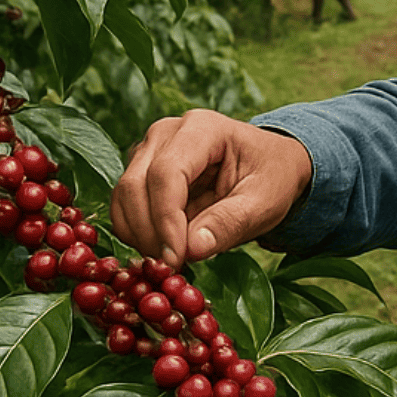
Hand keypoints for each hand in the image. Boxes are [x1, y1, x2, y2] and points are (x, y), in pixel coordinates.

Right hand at [111, 109, 312, 268]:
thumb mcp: (265, 202)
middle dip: (149, 232)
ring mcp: (149, 149)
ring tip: (173, 260)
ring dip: (140, 235)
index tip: (176, 258)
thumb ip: (230, 223)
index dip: (166, 220)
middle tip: (173, 267)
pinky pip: (125, 206)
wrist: (271, 167)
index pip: (166, 173)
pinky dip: (137, 233)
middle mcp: (167, 132)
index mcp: (203, 128)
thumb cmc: (273, 178)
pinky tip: (165, 249)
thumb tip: (191, 249)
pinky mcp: (141, 171)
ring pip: (123, 197)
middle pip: (135, 184)